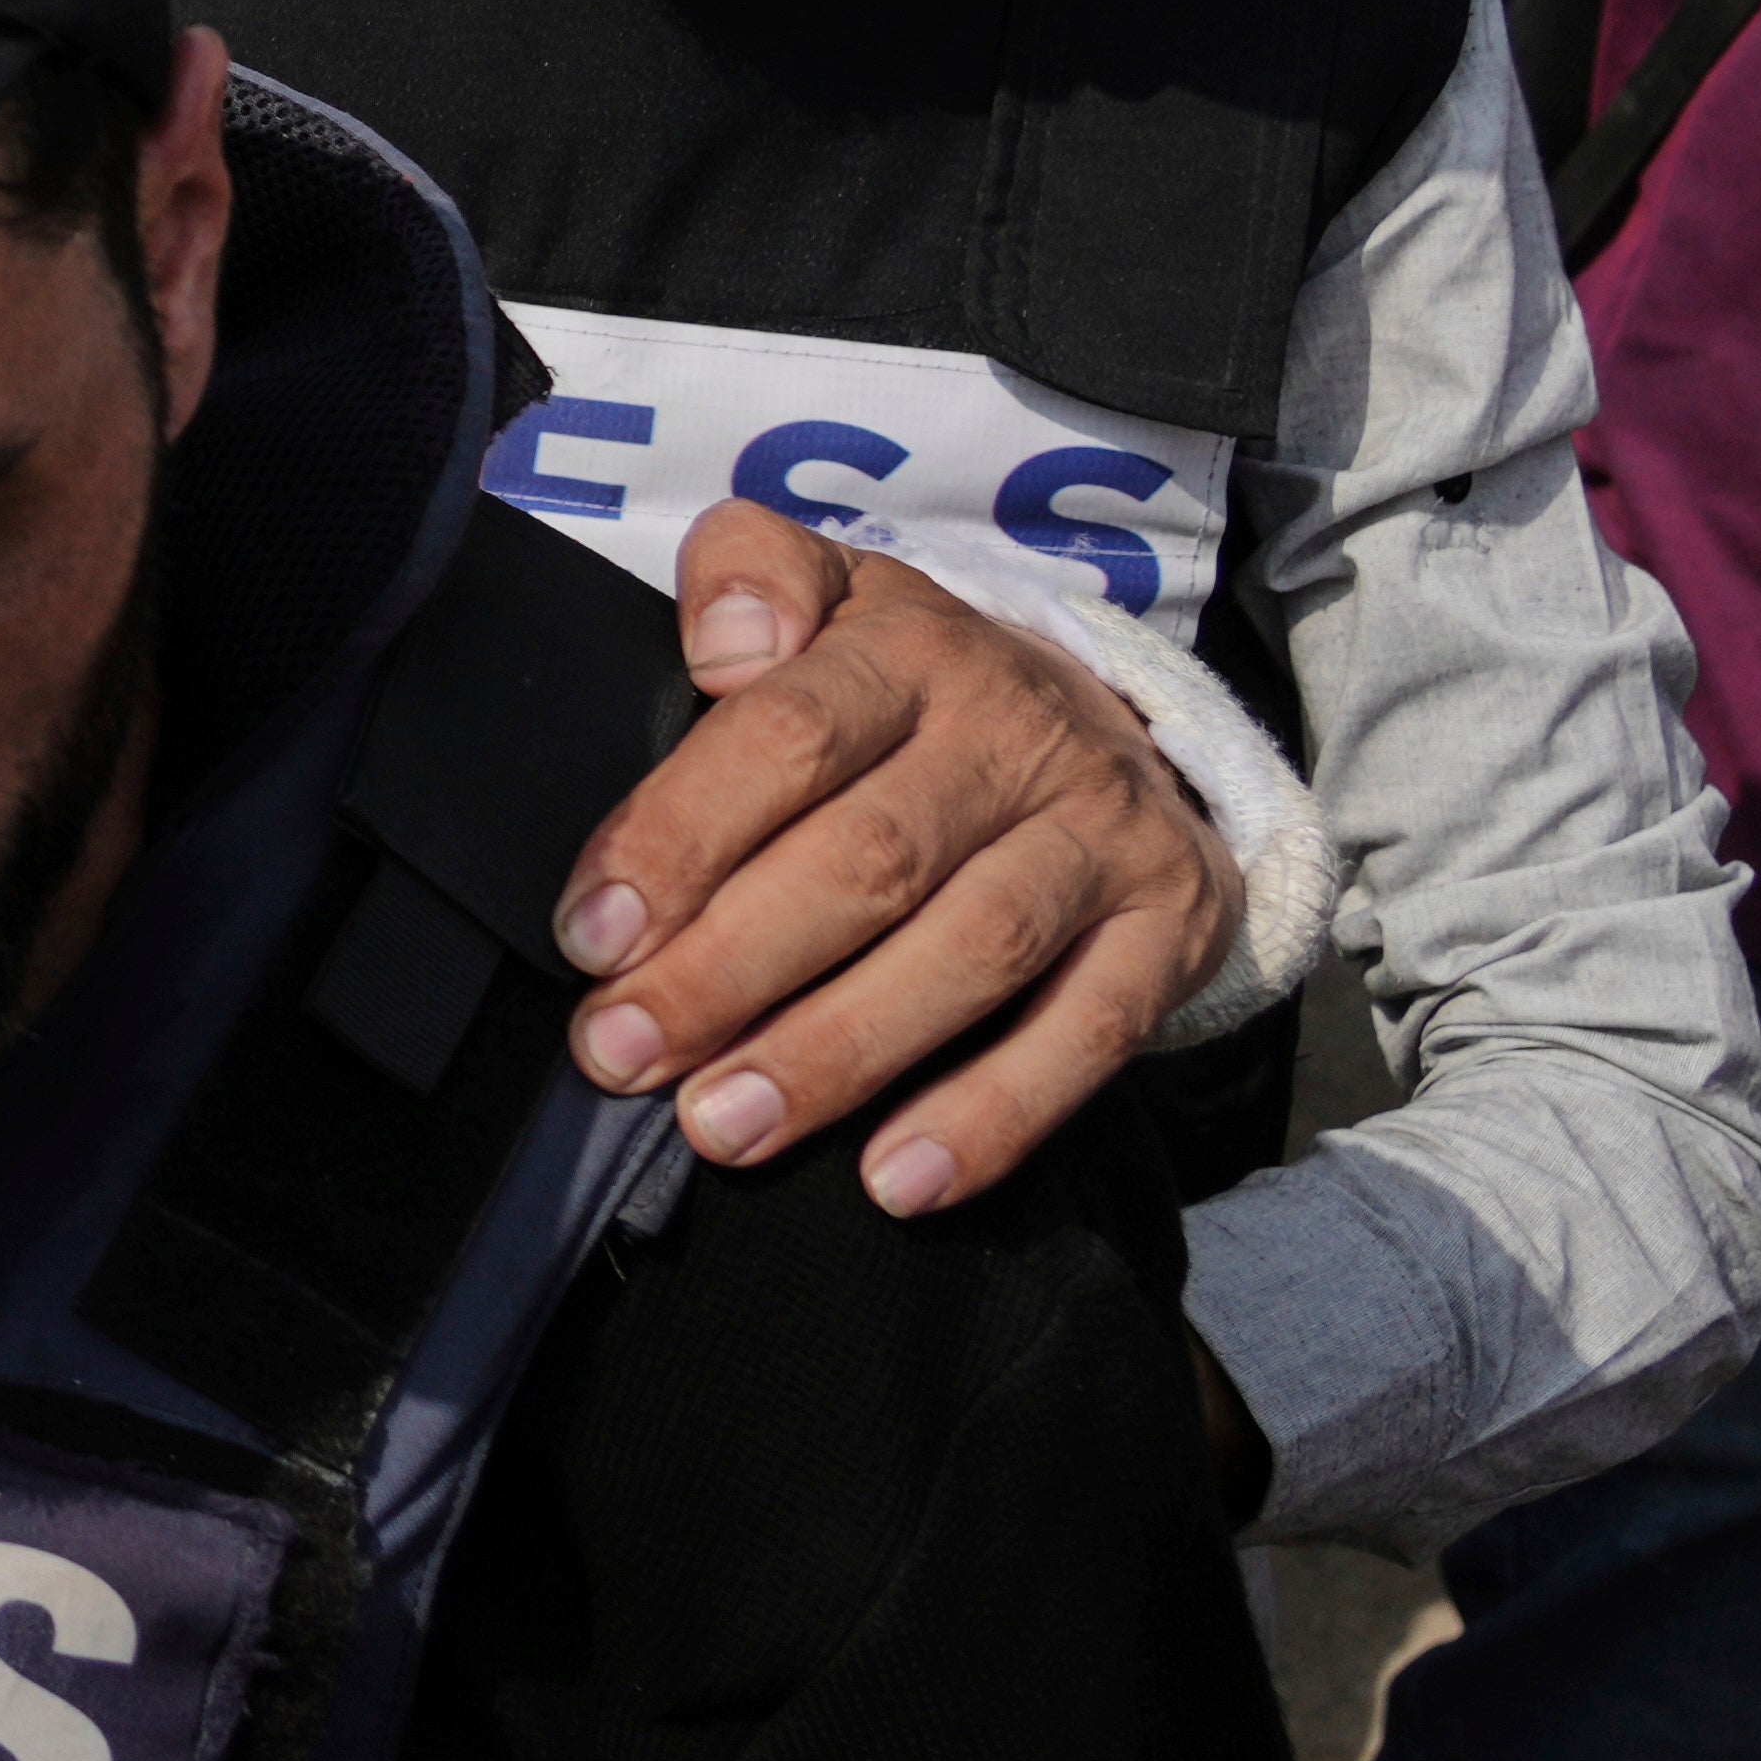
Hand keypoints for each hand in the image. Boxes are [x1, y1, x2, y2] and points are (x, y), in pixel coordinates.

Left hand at [549, 502, 1239, 1207]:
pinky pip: (1089, 1034)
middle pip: (869, 858)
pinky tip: (896, 1182)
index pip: (787, 734)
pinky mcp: (1168, 928)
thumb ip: (748, 578)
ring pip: (971, 952)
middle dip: (730, 969)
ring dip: (839, 1052)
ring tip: (724, 1127)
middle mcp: (1019, 730)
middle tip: (625, 1053)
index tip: (592, 937)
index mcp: (911, 644)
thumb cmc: (913, 689)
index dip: (681, 837)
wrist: (1120, 729)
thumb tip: (722, 641)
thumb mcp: (829, 596)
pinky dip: (993, 1116)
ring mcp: (1103, 833)